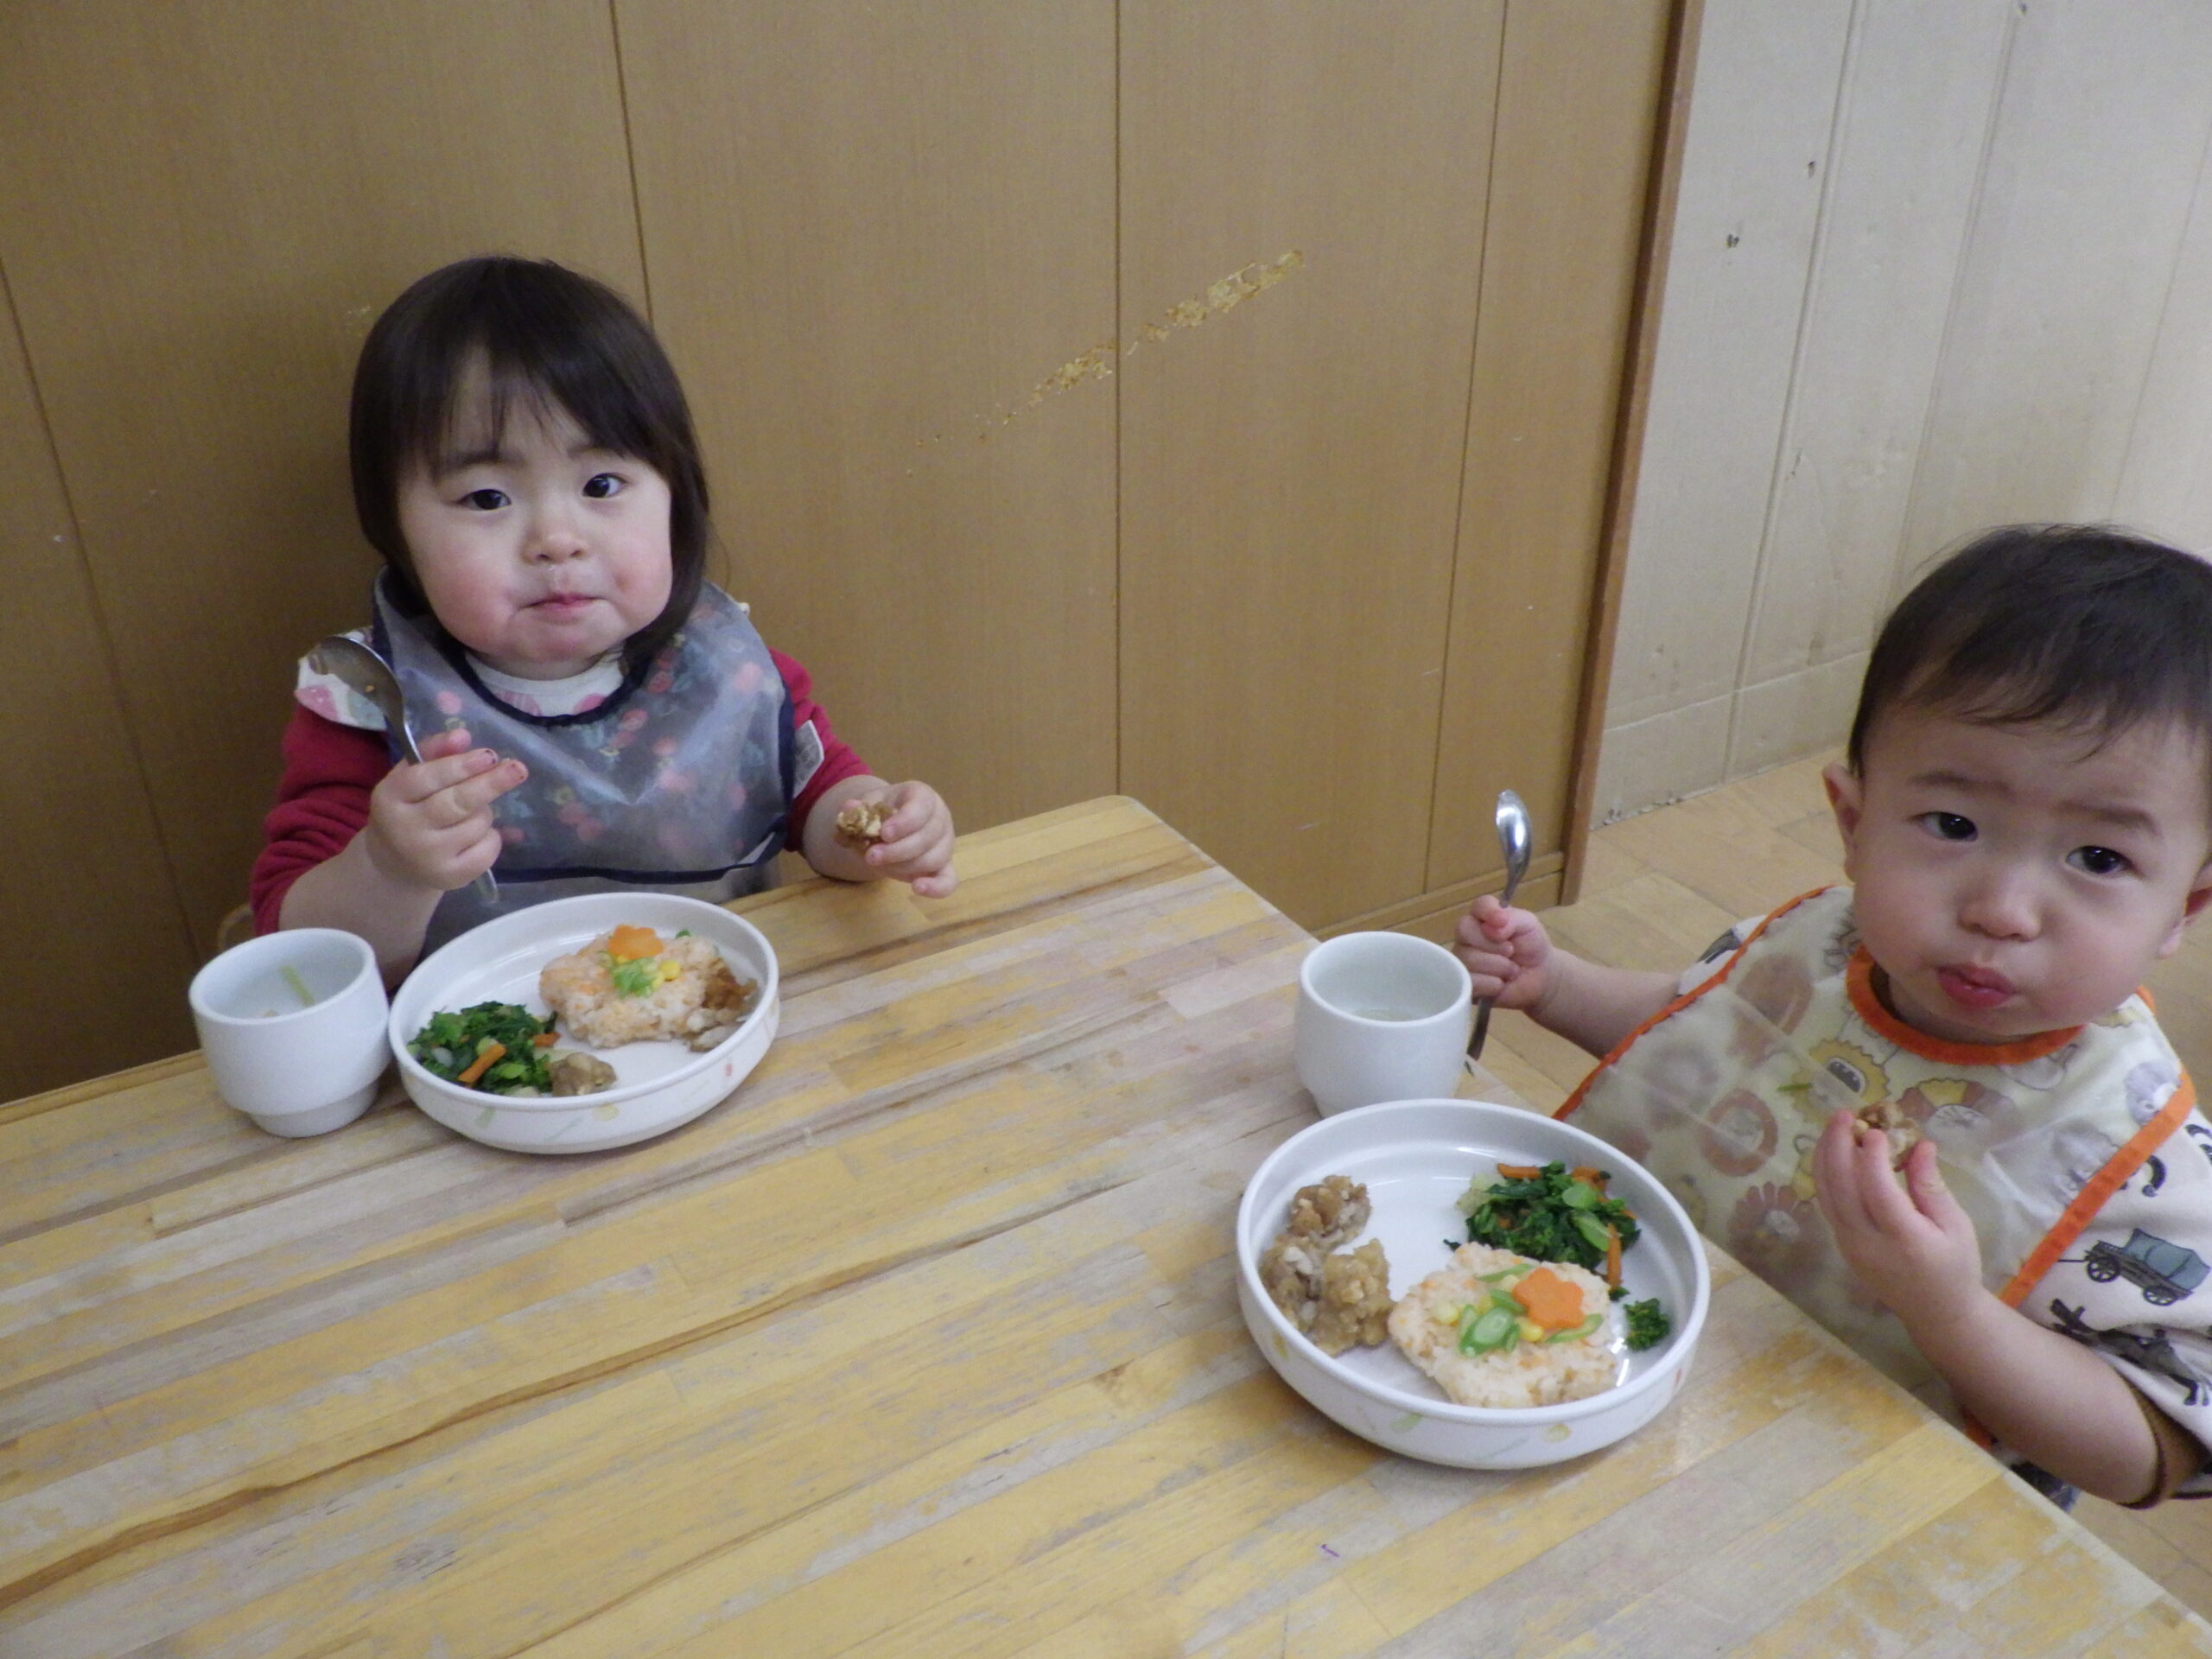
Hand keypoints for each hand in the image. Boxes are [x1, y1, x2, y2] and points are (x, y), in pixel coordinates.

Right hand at [361, 726, 527, 892]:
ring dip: (485, 811)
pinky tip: (476, 835)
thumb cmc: (409, 809)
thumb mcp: (410, 777)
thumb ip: (434, 752)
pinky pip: (488, 849)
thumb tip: (462, 735)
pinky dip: (491, 837)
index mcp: (390, 797)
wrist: (395, 864)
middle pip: (456, 803)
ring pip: (477, 823)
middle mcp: (405, 830)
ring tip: (471, 811)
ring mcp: (428, 857)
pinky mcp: (450, 878)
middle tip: (518, 768)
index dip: (459, 766)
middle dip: (490, 784)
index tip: (489, 755)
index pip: (425, 778)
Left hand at [863, 780, 957, 897]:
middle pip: (928, 836)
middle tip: (871, 857)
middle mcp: (941, 818)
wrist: (891, 826)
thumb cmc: (883, 812)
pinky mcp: (945, 866)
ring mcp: (946, 843)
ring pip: (934, 859)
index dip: (905, 822)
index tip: (884, 834)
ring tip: (878, 867)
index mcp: (923, 796)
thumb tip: (850, 808)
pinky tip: (917, 888)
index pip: (922, 807)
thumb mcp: (869, 804)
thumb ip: (859, 808)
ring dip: (904, 866)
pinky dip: (936, 888)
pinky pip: (949, 880)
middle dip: (898, 850)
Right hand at [1453, 893, 1554, 1013]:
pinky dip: (1492, 984)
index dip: (1489, 913)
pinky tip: (1501, 983)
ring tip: (1511, 970)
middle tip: (1511, 951)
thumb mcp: (1529, 925)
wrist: (1539, 977)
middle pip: (1465, 931)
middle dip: (1494, 945)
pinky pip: (1471, 981)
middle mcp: (1467, 935)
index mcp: (1483, 916)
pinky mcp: (1464, 982)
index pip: (1478, 905)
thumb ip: (1511, 918)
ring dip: (1499, 967)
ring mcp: (1463, 959)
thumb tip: (1491, 928)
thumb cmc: (1532, 945)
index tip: (1503, 922)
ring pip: (1469, 959)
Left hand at [1811, 1108, 1983, 1325]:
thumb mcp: (1955, 1225)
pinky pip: (1827, 1204)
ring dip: (1825, 1155)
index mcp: (1904, 1239)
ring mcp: (1849, 1245)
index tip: (1876, 1128)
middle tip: (1845, 1114)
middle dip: (1839, 1146)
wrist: (1937, 1313)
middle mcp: (1868, 1242)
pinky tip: (1832, 1152)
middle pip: (1841, 1188)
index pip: (1878, 1191)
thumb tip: (1919, 1144)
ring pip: (1826, 1193)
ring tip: (1834, 1125)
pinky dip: (1826, 1174)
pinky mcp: (1841, 1244)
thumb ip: (1931, 1186)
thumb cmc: (1955, 1266)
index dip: (1872, 1157)